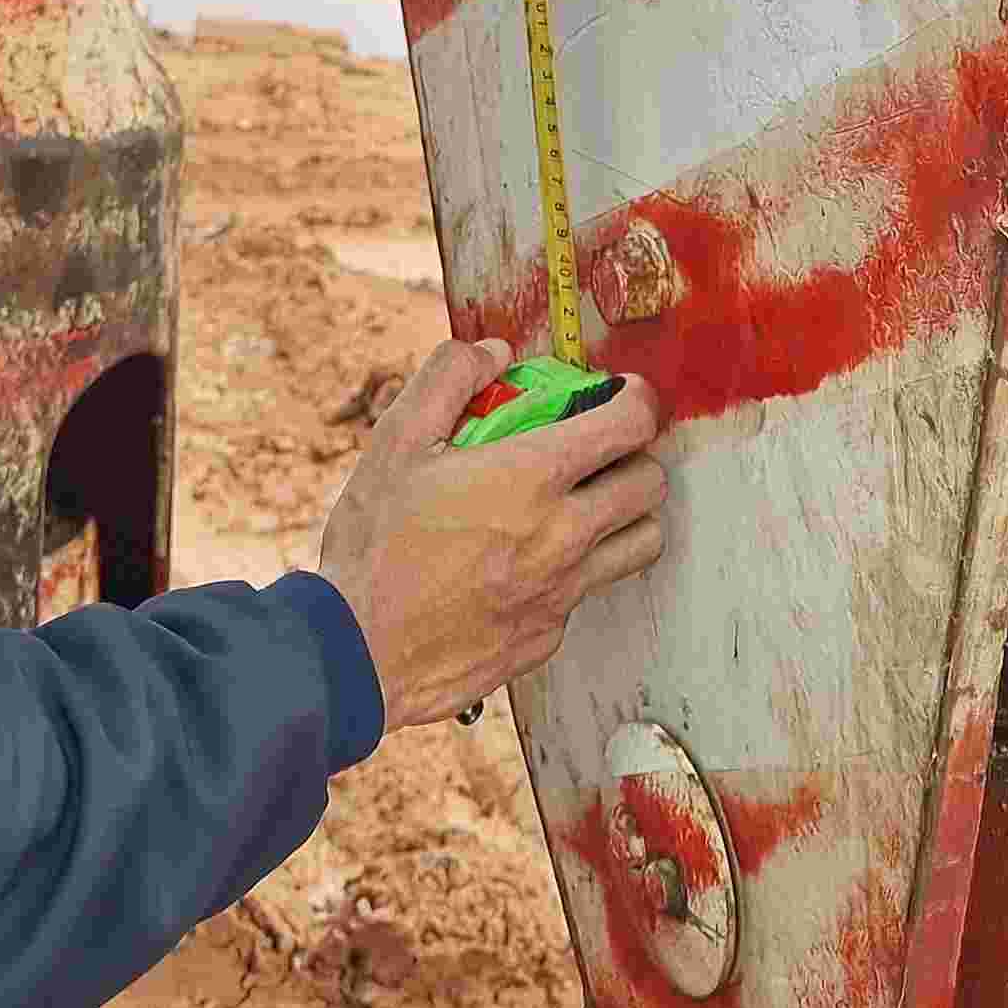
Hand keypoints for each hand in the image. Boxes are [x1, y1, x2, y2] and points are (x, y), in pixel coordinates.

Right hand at [315, 336, 665, 732]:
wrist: (357, 655)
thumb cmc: (375, 548)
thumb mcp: (395, 442)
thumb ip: (448, 379)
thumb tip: (494, 353)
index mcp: (530, 479)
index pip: (630, 424)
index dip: (637, 398)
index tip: (623, 393)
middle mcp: (561, 537)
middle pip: (650, 484)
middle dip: (635, 453)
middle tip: (602, 447)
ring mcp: (560, 593)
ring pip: (641, 543)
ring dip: (627, 514)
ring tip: (587, 502)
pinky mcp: (548, 636)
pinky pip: (589, 591)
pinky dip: (578, 567)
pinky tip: (532, 559)